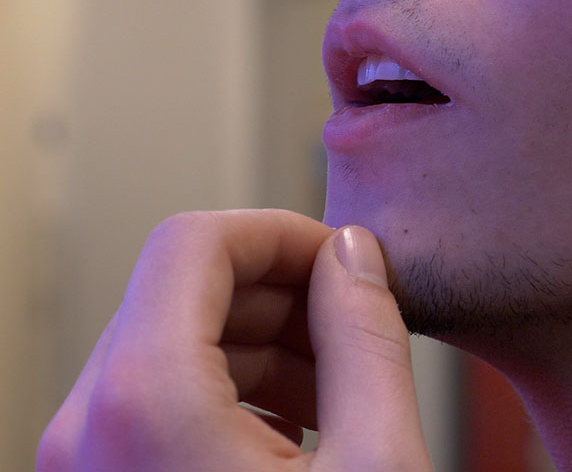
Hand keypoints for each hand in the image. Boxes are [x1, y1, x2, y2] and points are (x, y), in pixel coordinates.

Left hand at [37, 209, 433, 471]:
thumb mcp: (378, 464)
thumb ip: (367, 339)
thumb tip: (353, 254)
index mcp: (144, 404)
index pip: (194, 241)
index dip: (282, 232)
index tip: (344, 258)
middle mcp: (87, 429)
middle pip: (183, 289)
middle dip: (284, 291)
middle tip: (357, 325)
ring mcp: (84, 465)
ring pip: (172, 343)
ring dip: (265, 342)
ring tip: (337, 392)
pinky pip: (157, 402)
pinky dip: (231, 392)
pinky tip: (297, 432)